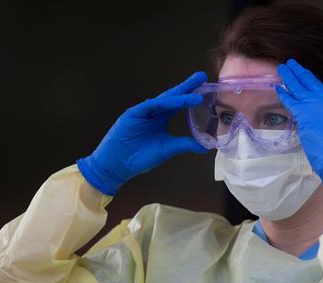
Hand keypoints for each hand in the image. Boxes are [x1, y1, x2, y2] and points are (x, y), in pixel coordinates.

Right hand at [77, 72, 207, 195]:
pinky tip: (179, 101)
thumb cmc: (139, 157)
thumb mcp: (168, 149)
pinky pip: (151, 106)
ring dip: (180, 94)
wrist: (117, 167)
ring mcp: (142, 111)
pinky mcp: (132, 114)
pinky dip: (166, 103)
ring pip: (164, 99)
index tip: (206, 88)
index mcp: (160, 118)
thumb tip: (206, 146)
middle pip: (172, 96)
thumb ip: (185, 144)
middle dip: (187, 86)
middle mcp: (152, 112)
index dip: (191, 95)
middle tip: (202, 76)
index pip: (178, 103)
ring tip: (196, 92)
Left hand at [276, 59, 322, 199]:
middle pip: (309, 82)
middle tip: (290, 63)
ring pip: (298, 87)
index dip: (309, 78)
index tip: (302, 72)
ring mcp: (315, 105)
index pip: (319, 87)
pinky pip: (290, 100)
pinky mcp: (304, 113)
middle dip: (298, 71)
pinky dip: (283, 93)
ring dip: (289, 76)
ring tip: (281, 68)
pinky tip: (278, 87)